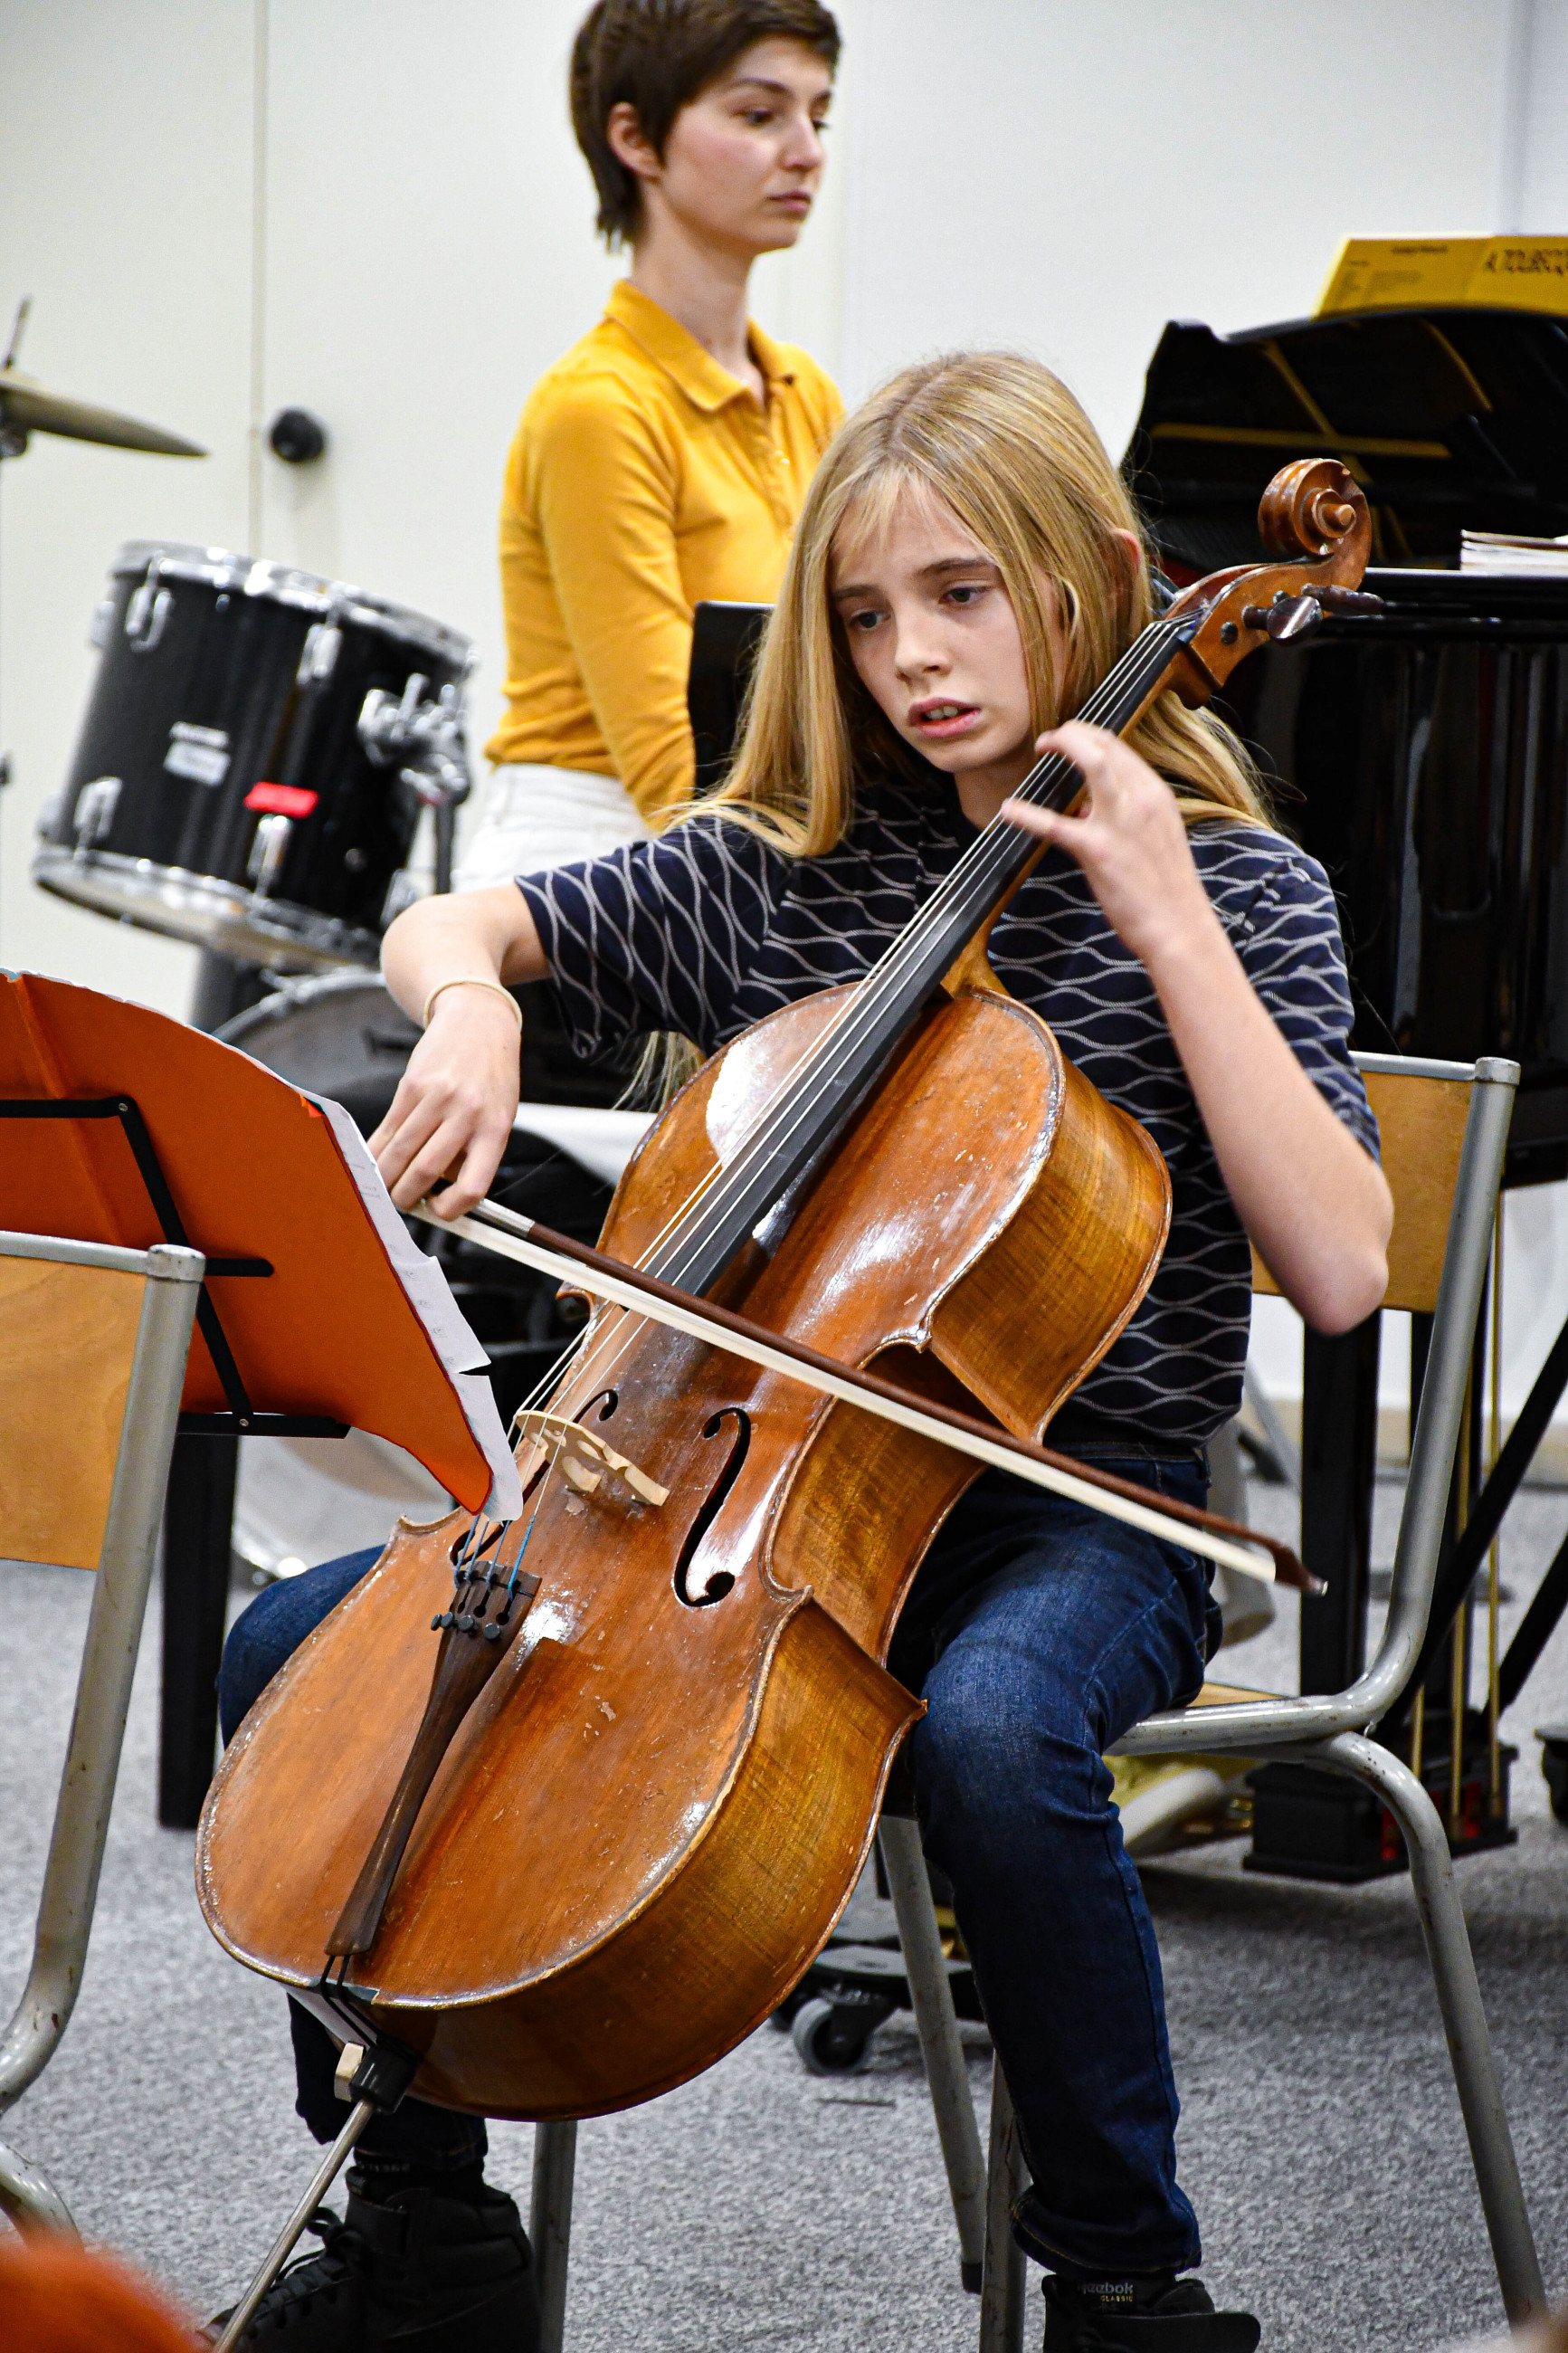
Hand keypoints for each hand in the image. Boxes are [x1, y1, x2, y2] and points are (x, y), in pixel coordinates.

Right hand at [367, 989, 521, 1217]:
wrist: (479, 1022)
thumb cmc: (491, 1075)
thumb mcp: (499, 1116)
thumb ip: (472, 1152)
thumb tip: (435, 1191)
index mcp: (496, 1128)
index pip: (473, 1185)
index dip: (450, 1209)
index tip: (437, 1211)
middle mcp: (467, 1113)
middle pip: (426, 1171)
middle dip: (405, 1197)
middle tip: (397, 1205)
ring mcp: (437, 1098)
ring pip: (401, 1151)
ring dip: (385, 1177)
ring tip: (381, 1188)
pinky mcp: (412, 1085)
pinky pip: (389, 1127)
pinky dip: (377, 1149)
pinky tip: (372, 1160)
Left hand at [1001, 721, 1216, 972]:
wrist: (1179, 926)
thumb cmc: (1164, 889)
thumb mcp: (1154, 837)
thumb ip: (1124, 815)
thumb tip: (1085, 805)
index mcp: (1156, 795)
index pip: (1120, 748)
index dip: (1089, 736)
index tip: (1069, 739)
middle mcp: (1142, 800)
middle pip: (1105, 744)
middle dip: (1073, 732)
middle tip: (1048, 740)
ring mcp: (1121, 823)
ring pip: (1091, 762)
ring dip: (1063, 745)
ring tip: (1040, 748)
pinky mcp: (1099, 851)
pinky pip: (1055, 824)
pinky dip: (1027, 813)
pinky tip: (1008, 810)